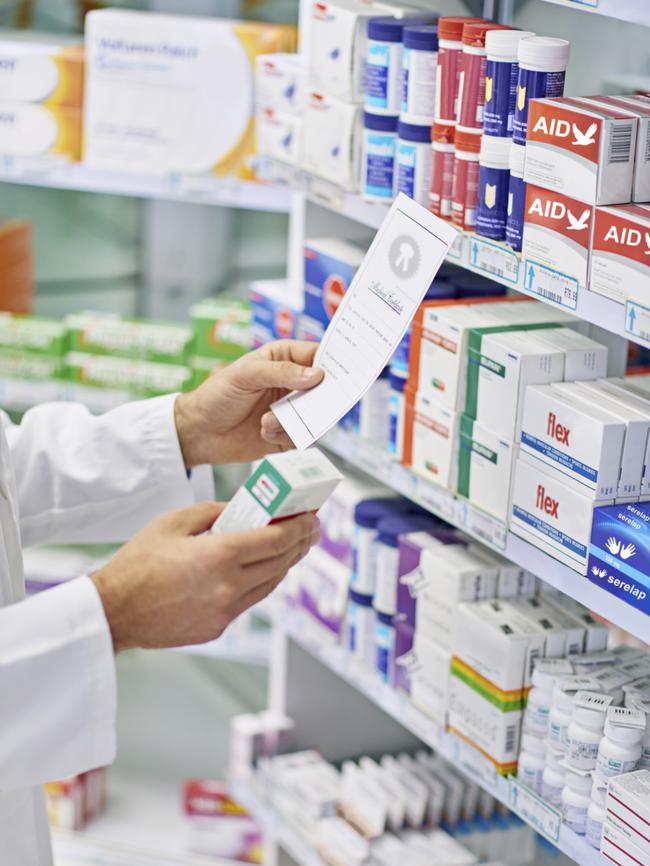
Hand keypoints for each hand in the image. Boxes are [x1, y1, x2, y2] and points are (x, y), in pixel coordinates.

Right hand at [91, 502, 318, 650]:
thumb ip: (216, 512)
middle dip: (300, 542)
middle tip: (310, 528)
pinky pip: (251, 600)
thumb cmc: (138, 562)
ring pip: (271, 584)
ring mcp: (226, 611)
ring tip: (294, 546)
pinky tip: (263, 568)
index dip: (299, 526)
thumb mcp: (175, 521)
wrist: (114, 611)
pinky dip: (263, 581)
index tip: (311, 516)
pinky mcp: (219, 627)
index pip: (276, 539)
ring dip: (286, 563)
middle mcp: (229, 587)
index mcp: (219, 556)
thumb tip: (246, 509)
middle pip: (281, 562)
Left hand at [174, 340, 322, 467]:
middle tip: (306, 404)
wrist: (199, 433)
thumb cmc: (217, 395)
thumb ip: (281, 372)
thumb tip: (317, 375)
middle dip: (317, 398)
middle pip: (324, 388)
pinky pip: (303, 437)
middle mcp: (292, 383)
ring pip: (316, 415)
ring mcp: (292, 410)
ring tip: (266, 422)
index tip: (344, 371)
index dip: (334, 361)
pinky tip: (263, 433)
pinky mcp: (288, 435)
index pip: (318, 355)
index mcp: (284, 359)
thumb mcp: (245, 374)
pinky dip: (284, 436)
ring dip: (293, 420)